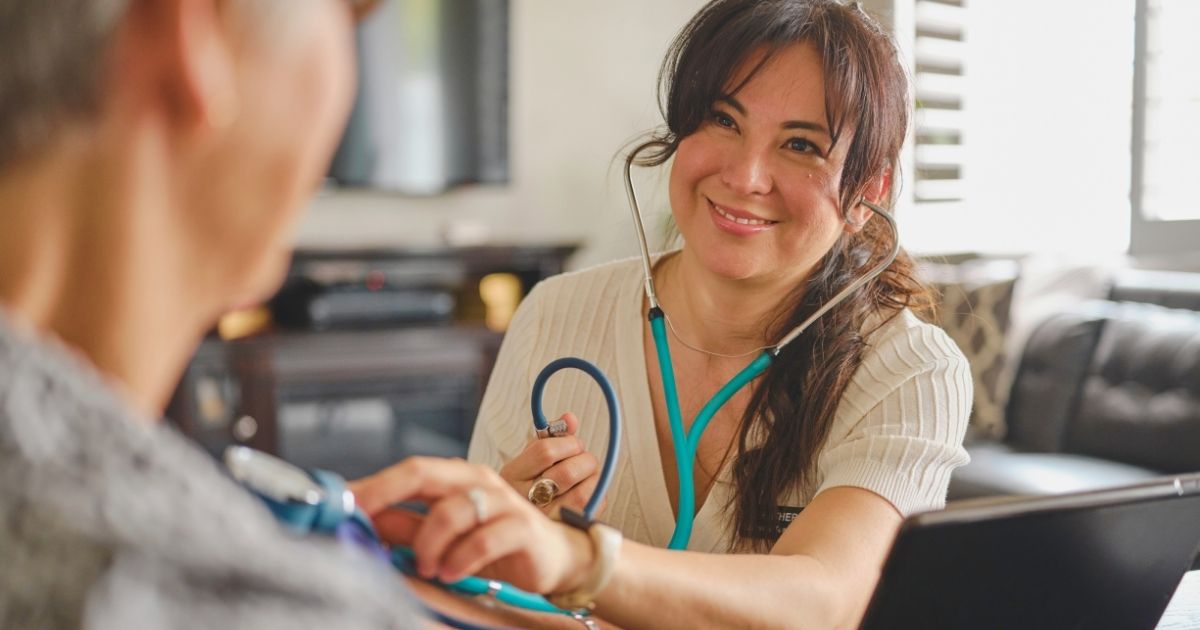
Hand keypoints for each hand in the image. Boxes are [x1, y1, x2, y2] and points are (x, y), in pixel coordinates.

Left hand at [349, 457, 592, 594]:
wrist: (554, 557)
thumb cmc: (495, 541)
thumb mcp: (443, 535)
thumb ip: (405, 526)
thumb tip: (361, 521)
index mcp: (456, 477)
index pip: (409, 471)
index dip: (373, 485)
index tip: (340, 501)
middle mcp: (478, 480)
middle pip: (425, 473)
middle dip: (385, 494)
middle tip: (361, 519)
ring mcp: (502, 500)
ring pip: (451, 511)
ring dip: (428, 544)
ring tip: (427, 566)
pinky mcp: (522, 526)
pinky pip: (482, 540)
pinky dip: (460, 559)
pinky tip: (451, 572)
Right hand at [499, 412, 603, 517]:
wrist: (518, 524)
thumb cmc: (528, 484)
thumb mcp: (531, 458)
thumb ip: (551, 436)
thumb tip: (570, 418)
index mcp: (512, 475)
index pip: (545, 451)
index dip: (568, 443)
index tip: (573, 444)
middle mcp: (524, 500)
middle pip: (567, 473)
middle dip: (585, 460)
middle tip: (585, 460)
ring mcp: (544, 520)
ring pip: (582, 494)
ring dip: (594, 478)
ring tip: (589, 475)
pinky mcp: (563, 531)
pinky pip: (590, 510)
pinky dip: (597, 496)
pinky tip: (589, 491)